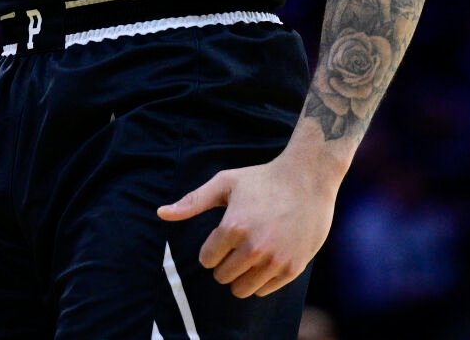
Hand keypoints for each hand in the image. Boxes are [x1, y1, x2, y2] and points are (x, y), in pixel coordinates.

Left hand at [156, 154, 338, 298]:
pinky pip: (264, 291)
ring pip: (242, 290)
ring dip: (241, 276)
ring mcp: (275, 260)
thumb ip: (193, 201)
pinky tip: (265, 260)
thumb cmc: (263, 178)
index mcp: (233, 227)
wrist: (308, 178)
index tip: (222, 238)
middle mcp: (253, 248)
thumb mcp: (225, 182)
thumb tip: (161, 213)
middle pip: (223, 277)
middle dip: (224, 264)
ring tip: (248, 257)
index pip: (207, 259)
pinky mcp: (292, 268)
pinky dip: (260, 281)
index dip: (211, 250)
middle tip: (236, 247)